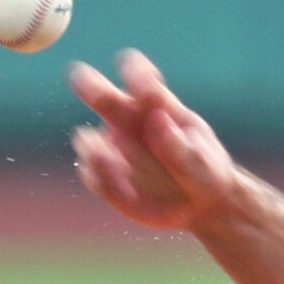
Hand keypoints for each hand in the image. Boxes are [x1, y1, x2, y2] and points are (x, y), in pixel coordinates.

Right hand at [69, 50, 243, 232]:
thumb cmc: (205, 175)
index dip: (139, 76)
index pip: (141, 76)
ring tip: (115, 164)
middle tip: (78, 76)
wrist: (200, 207)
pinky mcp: (104, 178)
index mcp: (156, 104)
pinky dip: (103, 181)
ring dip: (96, 151)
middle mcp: (128, 121)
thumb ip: (181, 149)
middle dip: (91, 86)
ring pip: (88, 142)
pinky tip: (127, 192)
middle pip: (103, 96)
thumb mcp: (204, 166)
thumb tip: (157, 122)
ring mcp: (112, 149)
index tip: (149, 90)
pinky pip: (91, 175)